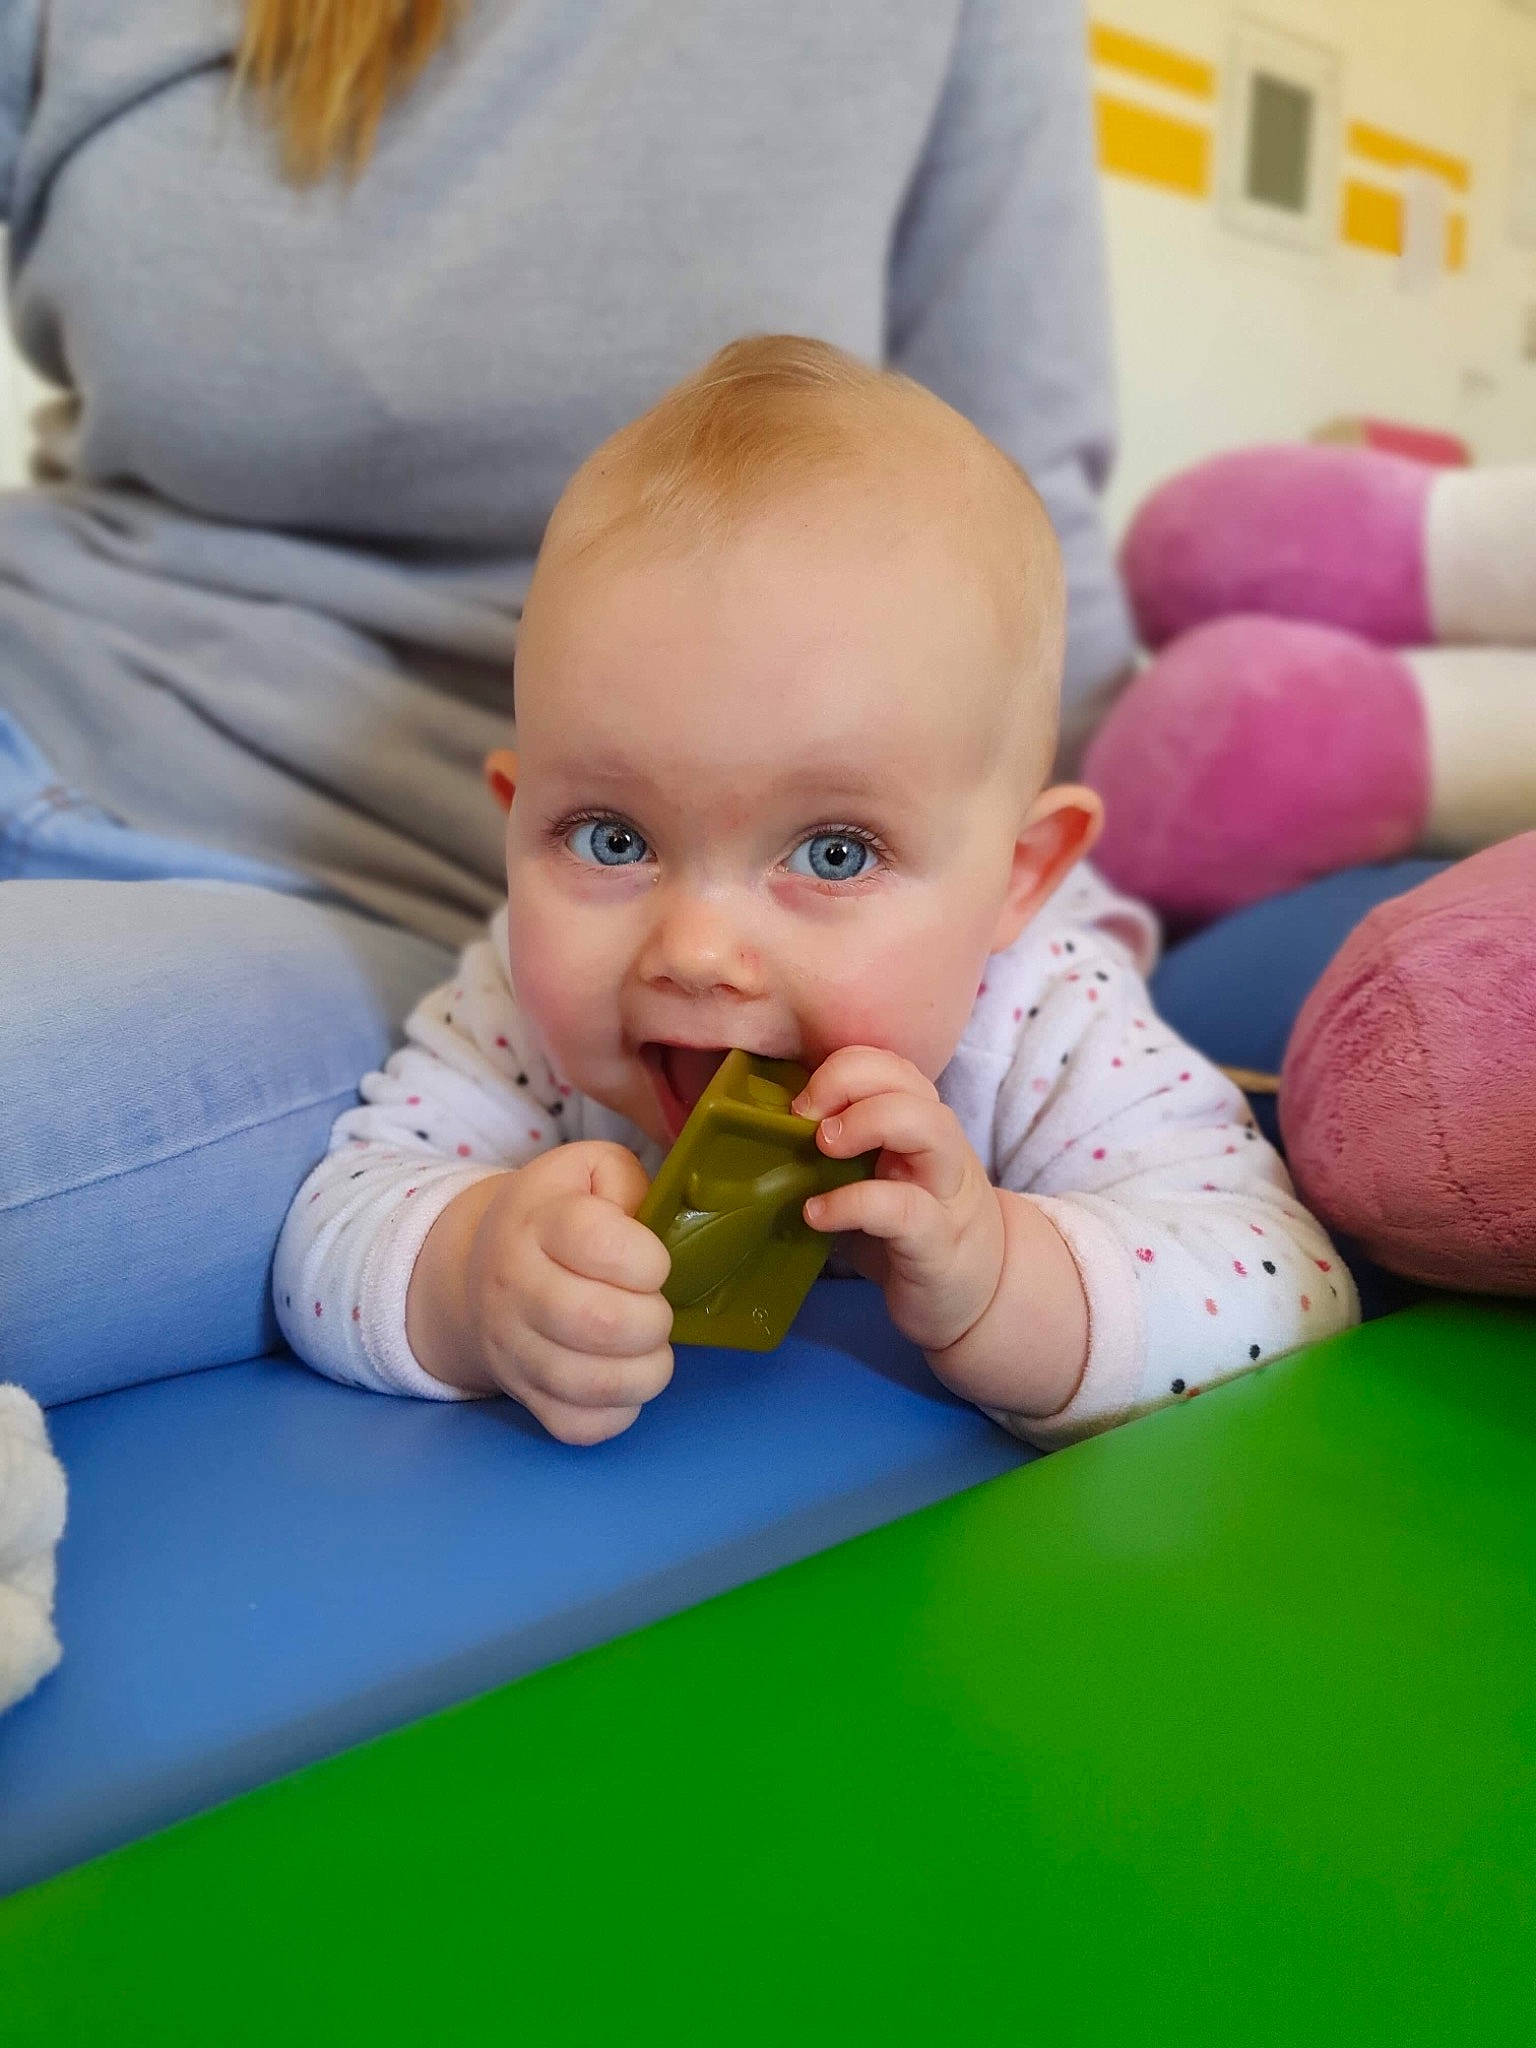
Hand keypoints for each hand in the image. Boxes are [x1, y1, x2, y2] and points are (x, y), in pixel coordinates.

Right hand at [408, 1142, 673, 1443]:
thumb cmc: (556, 1214)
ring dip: (646, 1371)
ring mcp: (513, 1349)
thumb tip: (655, 1222)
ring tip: (650, 1348)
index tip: (653, 1262)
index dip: (647, 1259)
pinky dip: (618, 1412)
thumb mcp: (588, 1171)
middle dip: (653, 1320)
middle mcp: (514, 1286)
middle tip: (655, 1310)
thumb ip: (628, 1181)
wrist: (483, 1267)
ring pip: (591, 1383)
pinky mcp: (524, 1396)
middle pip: (599, 1322)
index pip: (598, 1243)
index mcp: (536, 1222)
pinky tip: (623, 1379)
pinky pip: (578, 1426)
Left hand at [793, 1048, 1004, 1358]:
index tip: (799, 1103)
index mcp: (920, 1122)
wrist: (980, 1295)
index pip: (888, 1064)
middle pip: (907, 1080)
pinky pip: (903, 1208)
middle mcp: (940, 1145)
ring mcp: (945, 1191)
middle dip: (847, 1083)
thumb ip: (840, 1150)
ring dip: (865, 1122)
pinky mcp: (939, 1241)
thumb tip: (763, 1132)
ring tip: (820, 1149)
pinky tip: (817, 1214)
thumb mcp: (877, 1177)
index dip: (841, 1069)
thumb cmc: (913, 1231)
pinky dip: (852, 1204)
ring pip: (925, 1126)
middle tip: (804, 1119)